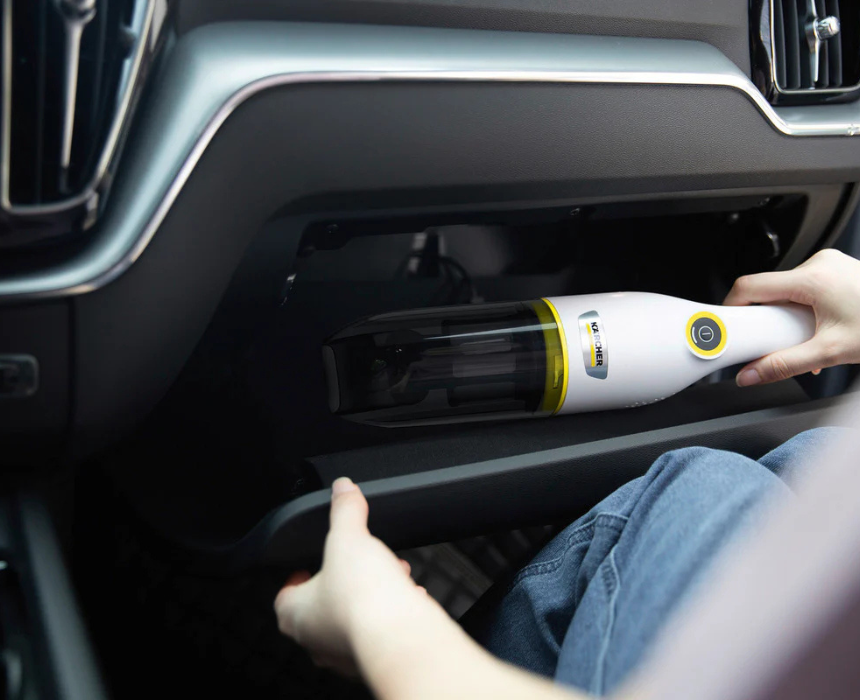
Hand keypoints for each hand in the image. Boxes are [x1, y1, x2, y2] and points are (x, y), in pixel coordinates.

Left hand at [274, 477, 434, 674]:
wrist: (399, 636)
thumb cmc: (363, 597)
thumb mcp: (349, 537)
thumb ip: (345, 509)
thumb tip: (342, 488)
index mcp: (296, 614)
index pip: (285, 595)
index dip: (297, 576)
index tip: (309, 564)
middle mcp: (316, 641)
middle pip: (320, 607)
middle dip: (343, 581)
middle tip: (358, 563)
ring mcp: (345, 655)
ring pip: (351, 621)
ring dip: (368, 597)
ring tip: (390, 574)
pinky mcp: (375, 659)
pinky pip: (378, 633)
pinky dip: (390, 614)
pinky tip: (407, 597)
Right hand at [724, 249, 859, 384]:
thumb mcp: (831, 352)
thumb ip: (784, 365)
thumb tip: (752, 375)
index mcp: (811, 278)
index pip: (750, 286)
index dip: (731, 307)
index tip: (726, 325)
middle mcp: (820, 264)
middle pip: (770, 289)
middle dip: (768, 318)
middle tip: (774, 340)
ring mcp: (831, 264)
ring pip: (790, 289)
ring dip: (789, 315)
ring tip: (807, 337)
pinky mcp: (840, 270)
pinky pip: (808, 287)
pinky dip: (806, 308)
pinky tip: (820, 328)